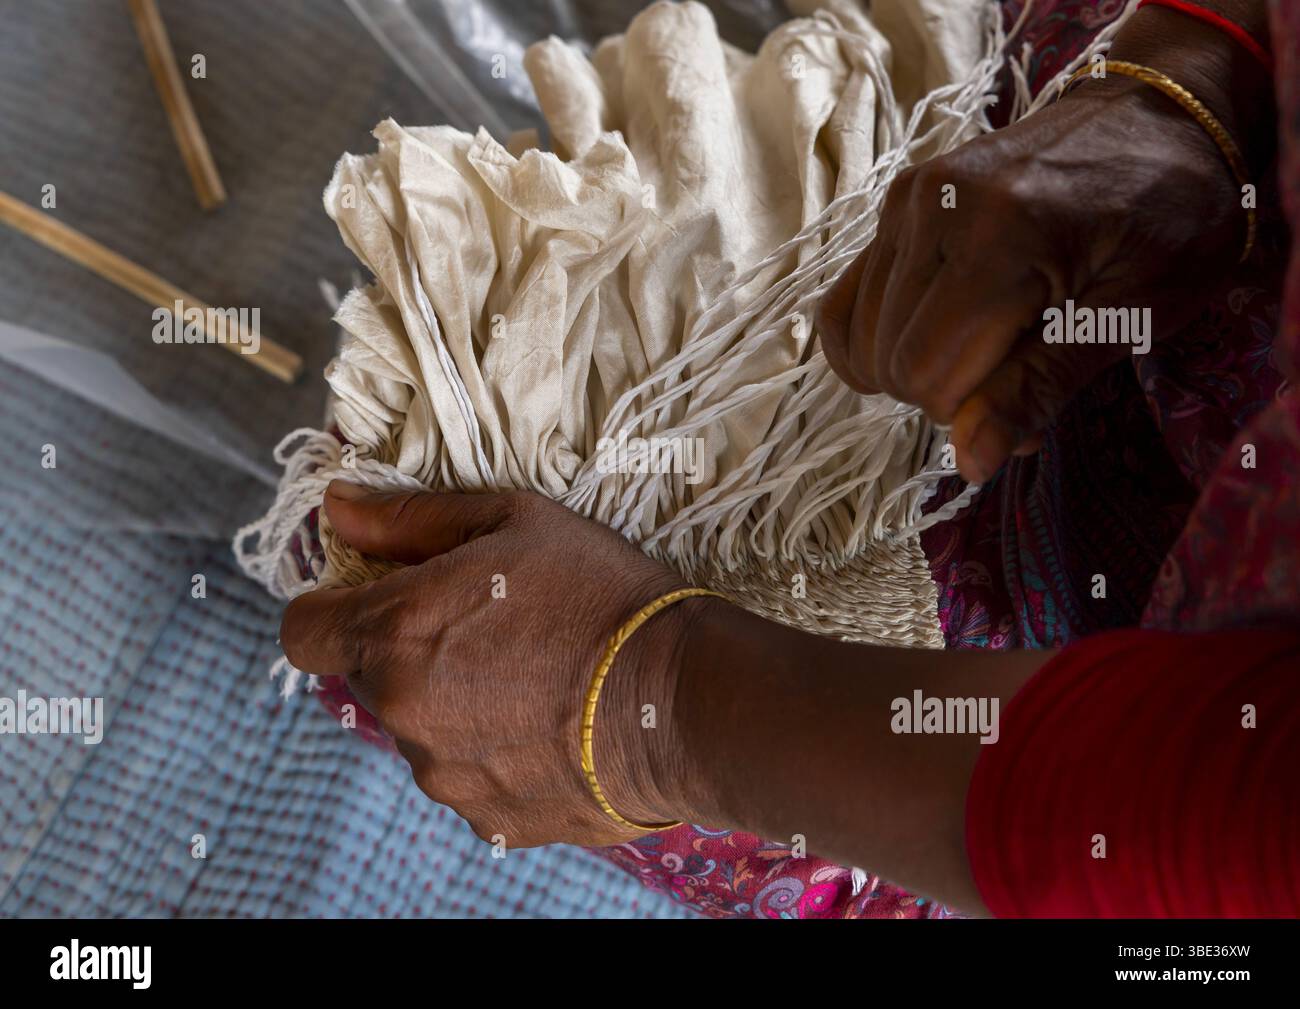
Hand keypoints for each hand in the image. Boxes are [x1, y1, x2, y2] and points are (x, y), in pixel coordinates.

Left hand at [279, 482, 705, 847]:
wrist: (682, 701)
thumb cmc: (602, 594)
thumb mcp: (514, 522)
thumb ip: (410, 519)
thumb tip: (336, 510)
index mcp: (397, 632)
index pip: (303, 632)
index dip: (331, 611)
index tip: (378, 600)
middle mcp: (404, 712)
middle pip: (371, 679)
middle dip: (411, 653)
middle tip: (490, 630)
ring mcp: (444, 775)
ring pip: (421, 732)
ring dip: (454, 706)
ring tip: (535, 681)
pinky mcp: (489, 819)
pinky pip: (468, 778)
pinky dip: (495, 754)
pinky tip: (551, 727)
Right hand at [816, 6, 1270, 483]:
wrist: (1159, 118)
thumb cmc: (1170, 219)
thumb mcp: (1137, 314)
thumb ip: (1043, 386)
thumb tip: (968, 464)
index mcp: (1005, 231)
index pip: (927, 374)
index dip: (972, 412)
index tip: (1032, 394)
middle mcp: (936, 207)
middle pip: (892, 362)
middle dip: (948, 391)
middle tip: (1020, 364)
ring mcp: (905, 201)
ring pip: (862, 340)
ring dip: (916, 367)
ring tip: (986, 342)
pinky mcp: (892, 206)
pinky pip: (845, 304)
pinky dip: (875, 342)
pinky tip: (923, 340)